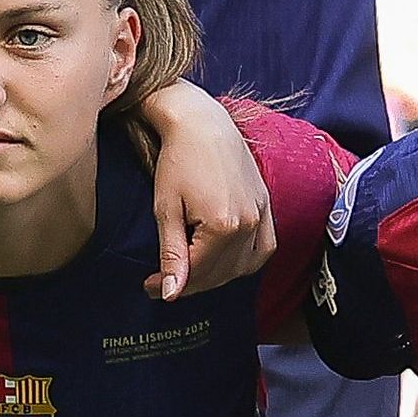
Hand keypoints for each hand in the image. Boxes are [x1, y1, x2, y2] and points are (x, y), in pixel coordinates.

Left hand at [136, 84, 274, 298]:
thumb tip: (172, 293)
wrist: (202, 123)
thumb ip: (172, 254)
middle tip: (163, 281)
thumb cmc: (178, 160)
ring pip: (242, 267)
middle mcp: (249, 224)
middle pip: (220, 273)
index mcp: (224, 226)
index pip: (197, 273)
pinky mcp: (266, 205)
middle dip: (190, 282)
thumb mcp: (167, 209)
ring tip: (190, 270)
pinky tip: (225, 261)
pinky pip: (263, 248)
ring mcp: (262, 214)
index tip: (150, 287)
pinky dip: (245, 261)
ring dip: (216, 275)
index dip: (171, 285)